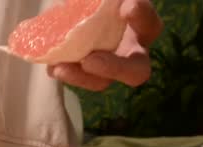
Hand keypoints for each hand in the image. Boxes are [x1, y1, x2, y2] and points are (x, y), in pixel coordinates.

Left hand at [47, 0, 163, 90]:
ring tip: (59, 68)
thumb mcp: (106, 1)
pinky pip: (74, 77)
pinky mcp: (81, 72)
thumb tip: (107, 0)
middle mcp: (128, 53)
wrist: (81, 10)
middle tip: (90, 60)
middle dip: (113, 68)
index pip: (150, 26)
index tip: (126, 7)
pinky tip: (52, 66)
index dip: (142, 18)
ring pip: (99, 82)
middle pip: (134, 72)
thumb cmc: (100, 3)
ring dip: (80, 77)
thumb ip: (110, 0)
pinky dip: (61, 71)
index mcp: (140, 30)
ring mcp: (105, 67)